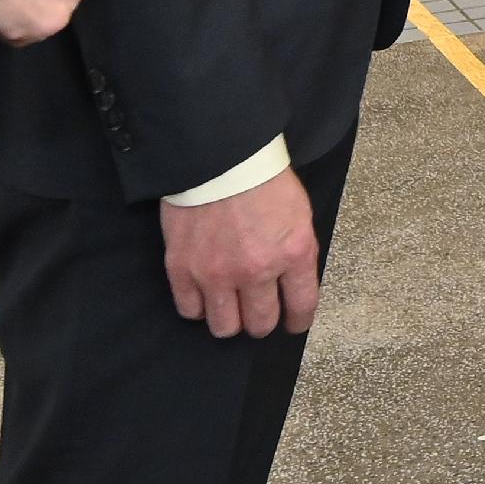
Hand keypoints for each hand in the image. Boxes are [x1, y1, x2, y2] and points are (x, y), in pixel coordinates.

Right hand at [160, 166, 322, 337]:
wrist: (218, 156)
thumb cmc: (263, 179)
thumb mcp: (299, 214)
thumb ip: (296, 253)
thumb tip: (291, 284)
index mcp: (293, 253)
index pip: (301, 307)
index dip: (298, 321)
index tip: (293, 323)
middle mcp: (256, 270)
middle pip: (260, 324)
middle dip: (262, 322)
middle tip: (258, 312)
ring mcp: (216, 273)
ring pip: (224, 327)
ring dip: (229, 320)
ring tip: (229, 306)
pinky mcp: (182, 268)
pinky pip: (190, 310)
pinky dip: (198, 307)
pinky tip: (204, 295)